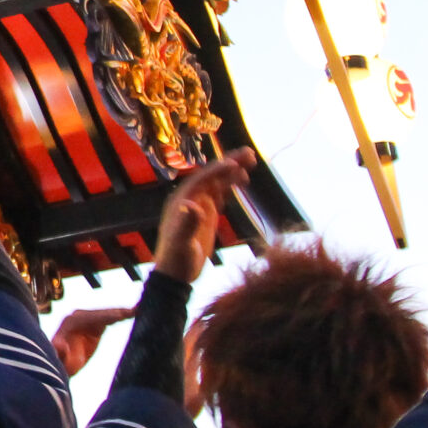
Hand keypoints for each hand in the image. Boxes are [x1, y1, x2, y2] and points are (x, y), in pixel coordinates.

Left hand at [50, 306, 134, 378]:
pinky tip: (135, 313)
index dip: (109, 316)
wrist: (62, 364)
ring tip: (141, 308)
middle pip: (104, 313)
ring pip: (109, 314)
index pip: (94, 317)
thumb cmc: (61, 363)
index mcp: (72, 321)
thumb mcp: (60, 359)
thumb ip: (60, 352)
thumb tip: (61, 346)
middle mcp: (80, 316)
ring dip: (124, 312)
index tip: (122, 315)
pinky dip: (122, 316)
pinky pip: (111, 318)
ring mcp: (88, 319)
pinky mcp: (96, 325)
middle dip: (120, 311)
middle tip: (138, 308)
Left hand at [152, 148, 256, 283]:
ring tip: (251, 161)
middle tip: (249, 153)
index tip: (234, 164)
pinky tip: (243, 180)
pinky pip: (219, 194)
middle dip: (228, 163)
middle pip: (211, 176)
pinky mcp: (206, 215)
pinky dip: (230, 185)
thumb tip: (192, 206)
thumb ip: (186, 225)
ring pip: (217, 182)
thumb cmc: (176, 260)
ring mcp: (198, 205)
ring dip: (232, 171)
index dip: (217, 170)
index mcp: (181, 201)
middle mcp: (189, 199)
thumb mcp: (181, 243)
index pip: (201, 179)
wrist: (176, 274)